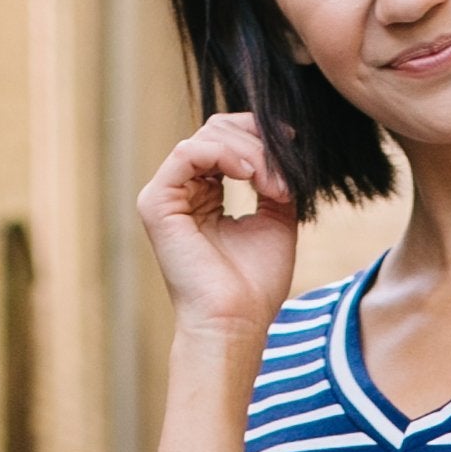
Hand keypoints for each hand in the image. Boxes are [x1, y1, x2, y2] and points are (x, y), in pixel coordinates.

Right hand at [138, 111, 298, 348]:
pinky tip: (251, 175)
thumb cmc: (255, 284)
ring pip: (207, 138)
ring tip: (273, 186)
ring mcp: (166, 196)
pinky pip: (188, 153)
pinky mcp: (156, 203)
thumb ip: (274, 180)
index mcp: (205, 195)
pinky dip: (225, 156)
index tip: (294, 144)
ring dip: (250, 154)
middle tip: (285, 178)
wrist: (236, 321)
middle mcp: (182, 191)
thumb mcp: (276, 218)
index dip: (259, 134)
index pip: (227, 140)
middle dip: (258, 144)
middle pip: (217, 131)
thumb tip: (284, 146)